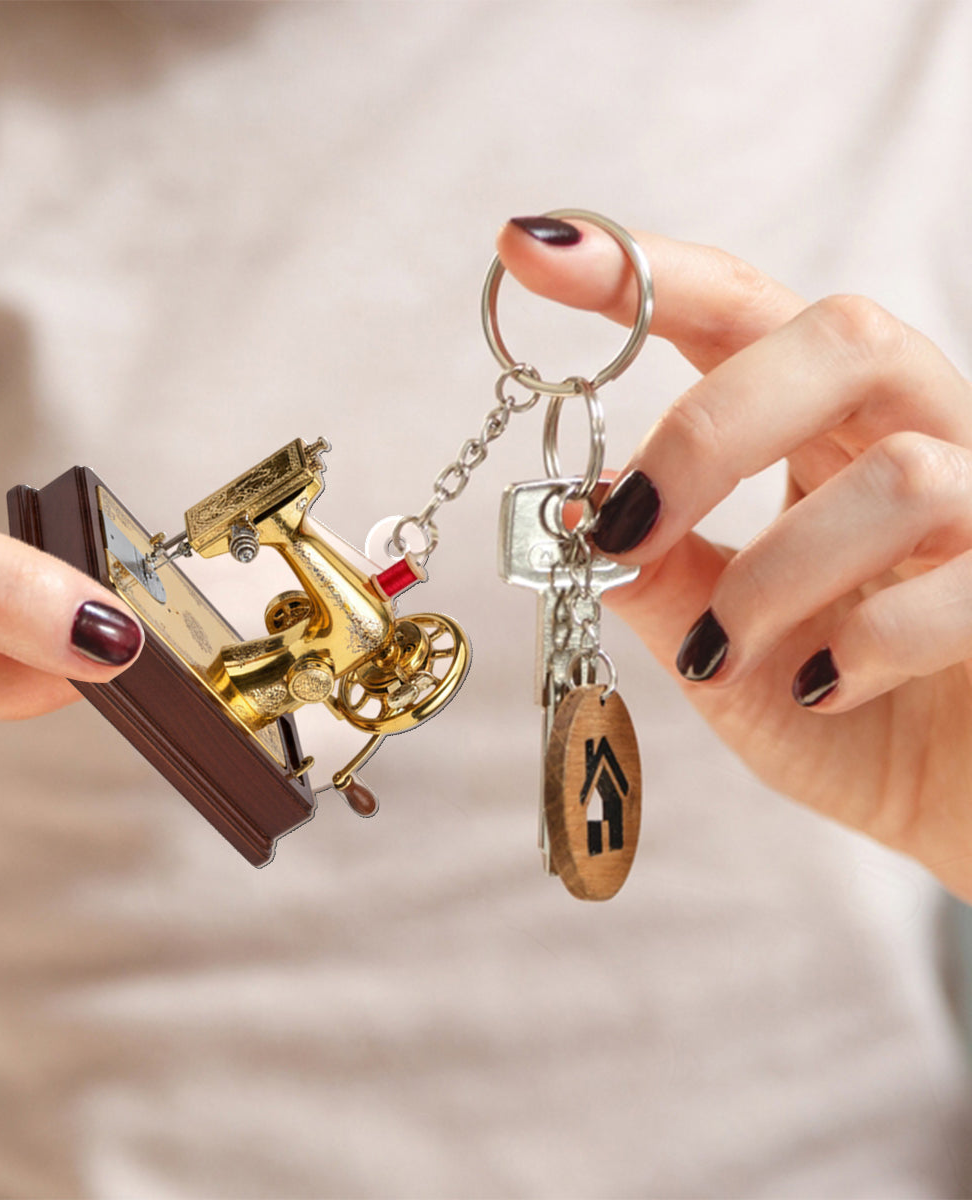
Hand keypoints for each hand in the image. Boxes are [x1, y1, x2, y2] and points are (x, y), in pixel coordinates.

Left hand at [499, 217, 971, 901]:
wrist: (956, 807)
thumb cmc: (843, 716)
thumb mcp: (721, 649)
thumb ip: (659, 579)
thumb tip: (573, 512)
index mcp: (827, 434)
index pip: (740, 314)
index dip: (642, 275)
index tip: (531, 248)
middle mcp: (920, 436)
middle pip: (839, 335)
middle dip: (708, 431)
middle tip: (625, 524)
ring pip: (899, 473)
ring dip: (772, 577)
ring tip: (720, 659)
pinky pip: (968, 575)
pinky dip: (865, 642)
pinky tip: (821, 687)